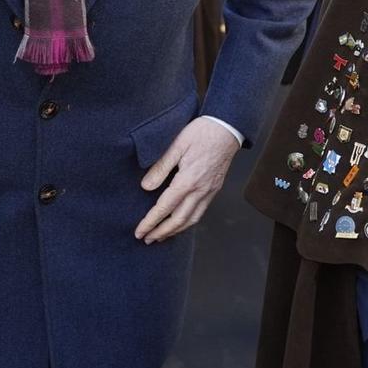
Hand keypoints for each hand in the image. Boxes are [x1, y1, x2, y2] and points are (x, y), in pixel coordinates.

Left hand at [135, 116, 241, 242]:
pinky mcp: (214, 189)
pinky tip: (179, 223)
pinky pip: (200, 212)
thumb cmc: (201, 133)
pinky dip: (187, 222)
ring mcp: (209, 191)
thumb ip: (160, 167)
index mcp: (188, 180)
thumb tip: (145, 187)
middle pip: (179, 220)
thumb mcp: (176, 145)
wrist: (227, 128)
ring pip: (192, 220)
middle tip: (146, 239)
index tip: (139, 231)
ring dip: (175, 231)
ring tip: (161, 236)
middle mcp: (200, 190)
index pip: (165, 207)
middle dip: (161, 232)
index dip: (150, 222)